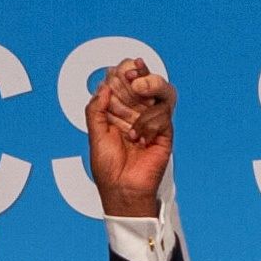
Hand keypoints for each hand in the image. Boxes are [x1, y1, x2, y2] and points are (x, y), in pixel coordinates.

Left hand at [86, 59, 173, 218]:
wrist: (122, 189)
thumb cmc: (108, 167)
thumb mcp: (95, 134)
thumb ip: (95, 109)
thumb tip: (102, 87)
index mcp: (120, 110)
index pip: (126, 82)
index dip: (123, 72)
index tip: (117, 71)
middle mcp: (138, 112)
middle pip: (144, 81)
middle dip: (138, 74)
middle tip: (131, 75)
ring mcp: (153, 120)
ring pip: (161, 91)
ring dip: (151, 84)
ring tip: (139, 89)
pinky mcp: (165, 133)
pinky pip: (163, 115)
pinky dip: (150, 123)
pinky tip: (139, 138)